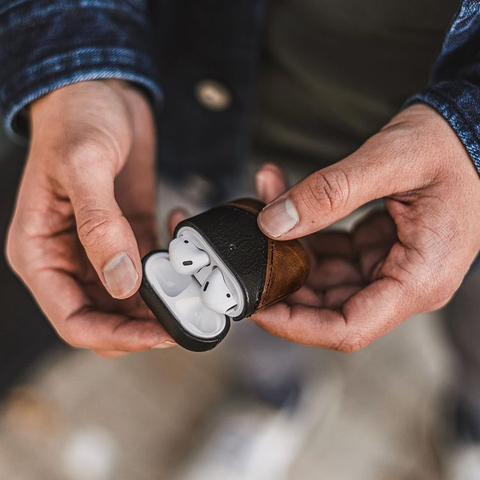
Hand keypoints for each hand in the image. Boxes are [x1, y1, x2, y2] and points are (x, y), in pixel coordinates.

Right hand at [6, 80, 173, 356]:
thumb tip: (123, 283)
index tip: (161, 335)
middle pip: (106, 318)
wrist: (98, 90)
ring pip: (132, 300)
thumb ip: (99, 228)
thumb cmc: (77, 120)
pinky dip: (172, 268)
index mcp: (41, 253)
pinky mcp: (129, 235)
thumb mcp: (84, 167)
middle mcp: (69, 260)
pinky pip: (151, 268)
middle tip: (189, 318)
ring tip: (197, 290)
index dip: (117, 336)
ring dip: (164, 302)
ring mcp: (101, 250)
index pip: (73, 321)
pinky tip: (186, 244)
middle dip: (145, 327)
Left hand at [252, 105, 479, 351]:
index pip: (347, 328)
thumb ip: (331, 193)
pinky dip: (306, 233)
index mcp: (419, 278)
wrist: (474, 130)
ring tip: (265, 205)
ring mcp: (391, 267)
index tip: (256, 305)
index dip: (294, 324)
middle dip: (284, 282)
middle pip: (329, 308)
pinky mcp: (379, 249)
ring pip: (325, 280)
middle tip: (248, 253)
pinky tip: (285, 201)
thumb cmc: (452, 146)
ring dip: (290, 249)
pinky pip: (332, 255)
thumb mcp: (391, 160)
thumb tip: (275, 222)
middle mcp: (405, 282)